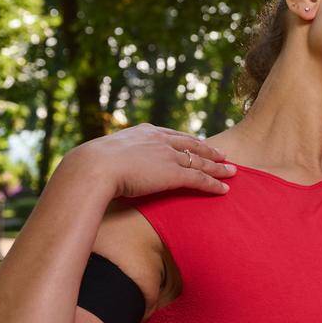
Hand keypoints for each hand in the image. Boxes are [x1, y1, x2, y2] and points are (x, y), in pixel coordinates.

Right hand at [63, 123, 236, 199]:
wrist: (93, 167)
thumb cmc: (89, 166)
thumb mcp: (102, 157)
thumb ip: (111, 160)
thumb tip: (102, 168)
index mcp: (142, 133)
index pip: (171, 135)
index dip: (186, 141)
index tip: (196, 143)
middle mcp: (159, 141)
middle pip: (192, 144)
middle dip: (209, 150)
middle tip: (223, 154)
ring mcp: (168, 156)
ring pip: (201, 162)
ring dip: (218, 168)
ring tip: (233, 171)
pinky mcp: (174, 174)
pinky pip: (200, 179)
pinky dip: (214, 184)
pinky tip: (225, 189)